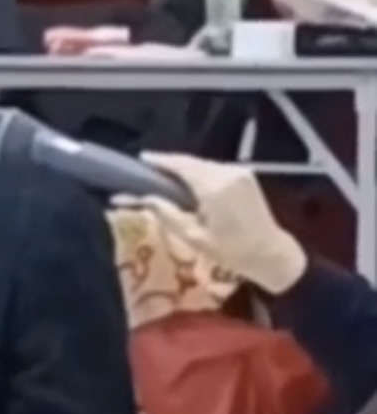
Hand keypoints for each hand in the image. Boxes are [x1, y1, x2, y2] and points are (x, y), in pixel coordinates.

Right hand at [134, 152, 307, 294]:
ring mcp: (239, 172)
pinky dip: (199, 173)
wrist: (272, 254)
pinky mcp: (245, 176)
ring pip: (203, 164)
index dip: (159, 160)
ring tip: (165, 178)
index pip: (180, 165)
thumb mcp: (192, 237)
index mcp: (213, 187)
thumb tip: (141, 197)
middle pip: (191, 162)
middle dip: (170, 165)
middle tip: (148, 171)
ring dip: (185, 169)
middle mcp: (227, 172)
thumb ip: (166, 212)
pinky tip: (189, 183)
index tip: (141, 159)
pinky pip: (214, 169)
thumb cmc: (231, 251)